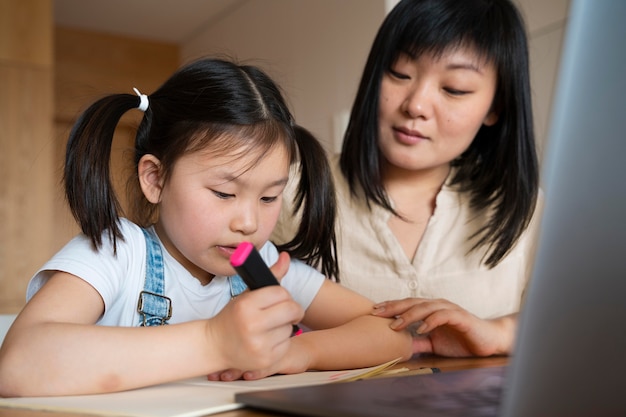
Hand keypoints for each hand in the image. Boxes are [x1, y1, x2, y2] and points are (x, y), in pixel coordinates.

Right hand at [206, 251, 305, 380]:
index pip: (281, 292)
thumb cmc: (232, 317)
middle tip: (285, 312)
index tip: (279, 299)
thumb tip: (287, 257)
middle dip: (292, 309)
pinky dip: (281, 342)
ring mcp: (259, 345)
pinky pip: (287, 345)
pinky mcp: (265, 360)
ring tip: (269, 328)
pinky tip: (268, 340)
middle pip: (291, 309)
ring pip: (290, 328)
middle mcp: (252, 325)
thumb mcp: (247, 295)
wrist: (214, 346)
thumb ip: (270, 276)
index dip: (282, 295)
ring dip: (285, 326)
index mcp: (246, 306)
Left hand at [372, 298, 515, 356]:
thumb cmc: (462, 340)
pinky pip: (443, 316)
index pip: (406, 305)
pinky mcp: (460, 317)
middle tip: (376, 313)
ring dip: (409, 315)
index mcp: (430, 310)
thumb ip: (420, 342)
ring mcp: (449, 309)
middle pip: (412, 302)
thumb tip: (401, 348)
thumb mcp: (435, 343)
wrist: (489, 340)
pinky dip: (431, 321)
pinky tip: (421, 328)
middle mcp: (437, 306)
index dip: (390, 308)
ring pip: (425, 307)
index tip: (373, 312)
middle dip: (393, 307)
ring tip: (395, 324)